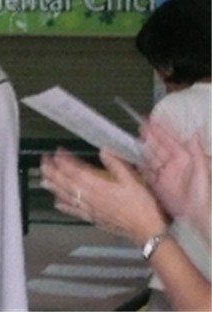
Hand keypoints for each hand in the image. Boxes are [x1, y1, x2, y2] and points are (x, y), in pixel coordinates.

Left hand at [40, 148, 166, 244]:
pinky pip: (75, 211)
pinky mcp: (93, 218)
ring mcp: (90, 209)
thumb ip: (116, 165)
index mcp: (99, 186)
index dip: (64, 162)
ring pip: (68, 196)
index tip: (56, 152)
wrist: (146, 230)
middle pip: (67, 183)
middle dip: (53, 172)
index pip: (76, 172)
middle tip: (43, 162)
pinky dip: (64, 207)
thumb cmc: (141, 204)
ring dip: (54, 187)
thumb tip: (103, 150)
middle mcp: (91, 197)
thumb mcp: (132, 180)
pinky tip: (56, 203)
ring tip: (43, 179)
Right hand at [141, 121, 210, 239]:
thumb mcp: (202, 172)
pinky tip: (135, 157)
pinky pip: (147, 171)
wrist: (195, 217)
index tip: (154, 120)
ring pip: (152, 157)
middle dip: (151, 136)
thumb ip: (197, 153)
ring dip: (144, 147)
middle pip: (159, 147)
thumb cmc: (202, 196)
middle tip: (141, 124)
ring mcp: (165, 175)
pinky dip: (141, 164)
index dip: (162, 130)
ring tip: (136, 137)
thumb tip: (194, 133)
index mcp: (185, 160)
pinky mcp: (158, 185)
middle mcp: (174, 165)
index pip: (171, 141)